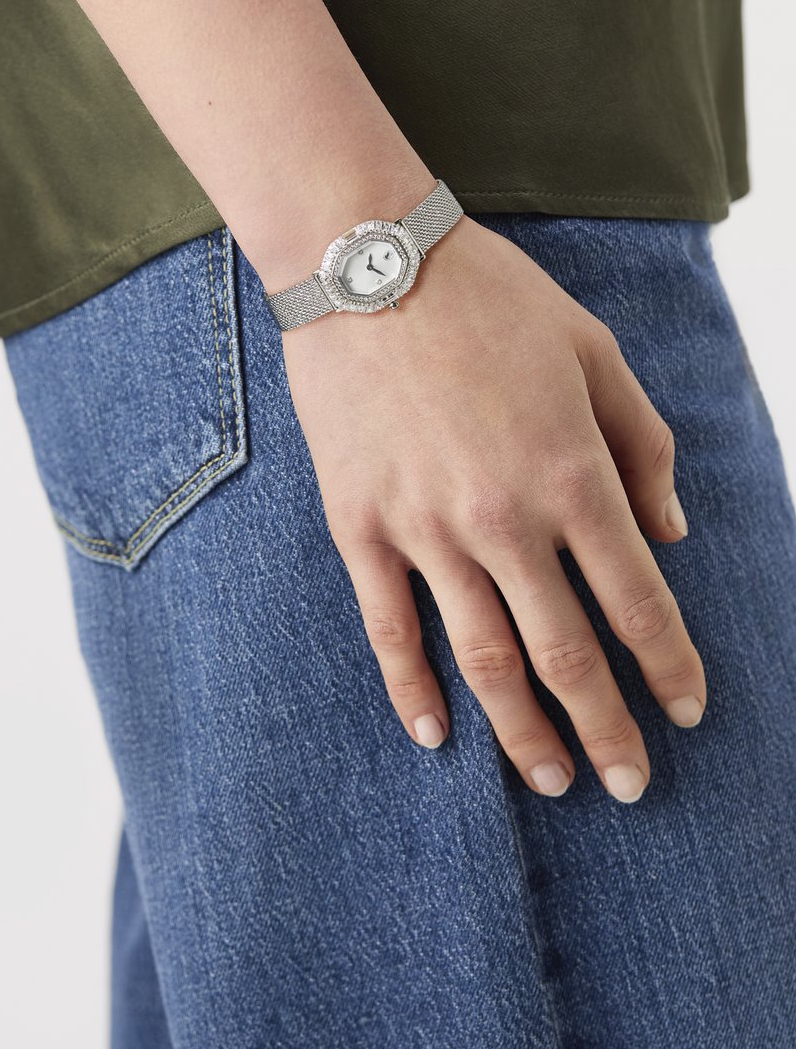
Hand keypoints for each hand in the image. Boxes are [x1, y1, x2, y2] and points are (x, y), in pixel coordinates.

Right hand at [280, 214, 704, 802]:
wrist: (367, 262)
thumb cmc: (491, 299)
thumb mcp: (596, 351)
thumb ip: (643, 445)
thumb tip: (674, 532)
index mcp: (572, 472)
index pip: (637, 600)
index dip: (669, 665)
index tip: (688, 712)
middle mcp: (503, 518)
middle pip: (566, 653)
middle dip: (606, 728)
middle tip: (630, 785)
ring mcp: (425, 529)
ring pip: (483, 658)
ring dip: (523, 732)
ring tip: (551, 783)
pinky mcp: (361, 526)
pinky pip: (388, 627)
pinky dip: (412, 689)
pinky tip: (438, 734)